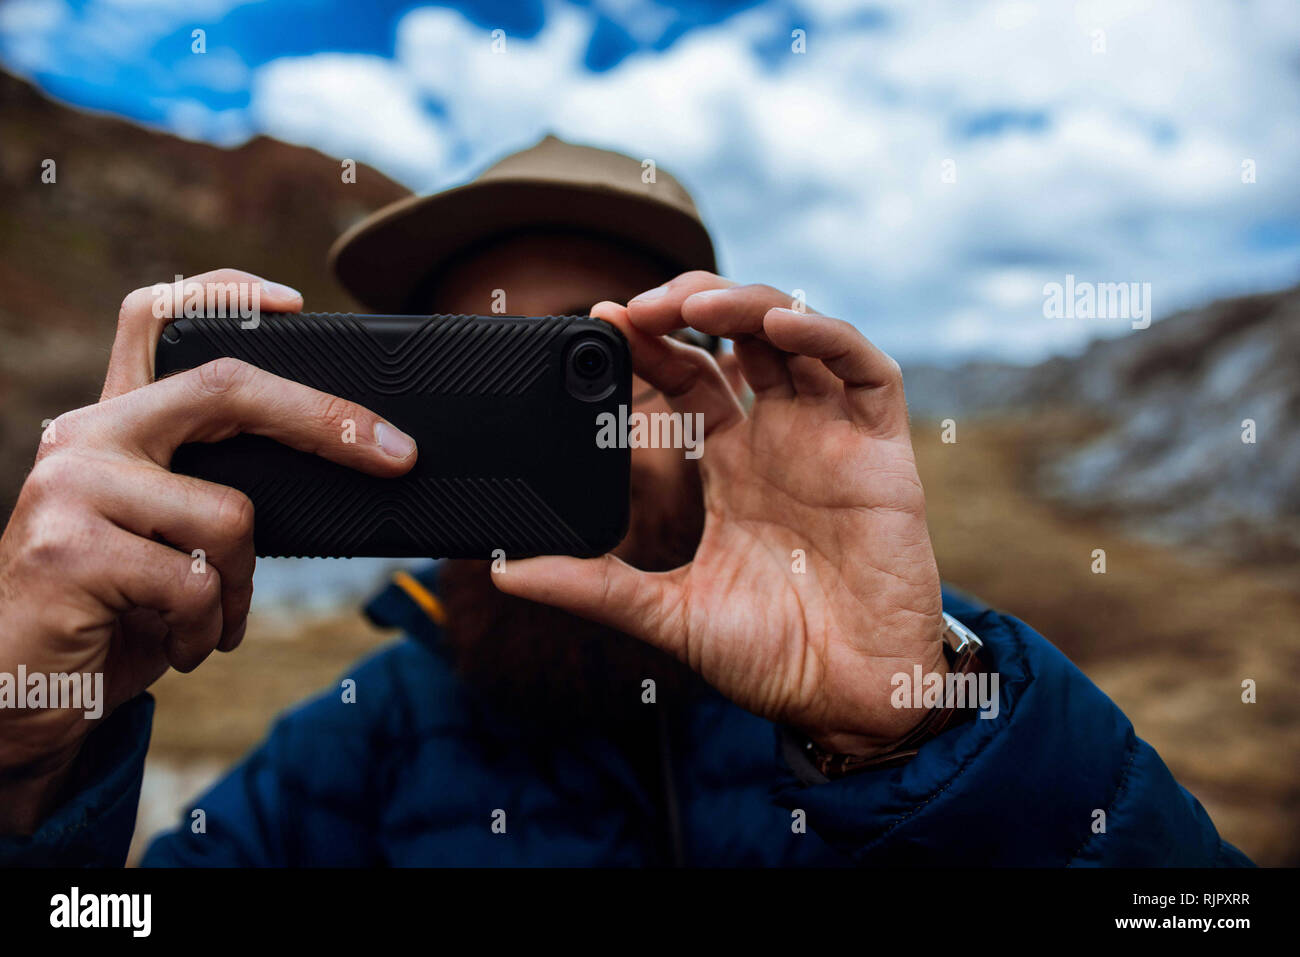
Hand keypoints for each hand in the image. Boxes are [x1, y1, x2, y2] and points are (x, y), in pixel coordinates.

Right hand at [0, 269, 416, 832]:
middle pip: (226, 387)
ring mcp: (71, 487)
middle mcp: (85, 437)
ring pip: (230, 516)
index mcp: (113, 424)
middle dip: (327, 421)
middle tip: (396, 454)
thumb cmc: (110, 612)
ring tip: (205, 621)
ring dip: (239, 587)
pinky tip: (176, 645)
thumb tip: (336, 468)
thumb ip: (210, 489)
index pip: (155, 319)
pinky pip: (195, 583)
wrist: (12, 694)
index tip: (296, 304)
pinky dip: (205, 628)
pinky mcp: (68, 550)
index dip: (224, 294)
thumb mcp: (164, 537)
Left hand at [495, 272, 943, 755]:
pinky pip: (866, 370)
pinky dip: (826, 335)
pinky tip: (777, 328)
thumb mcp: (667, 612)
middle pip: (736, 338)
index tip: (601, 320)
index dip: (649, 345)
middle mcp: (779, 438)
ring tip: (694, 303)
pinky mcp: (883, 450)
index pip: (686, 378)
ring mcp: (832, 437)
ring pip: (795, 336)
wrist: (848, 700)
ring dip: (746, 304)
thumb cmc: (771, 657)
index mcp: (730, 465)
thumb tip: (504, 569)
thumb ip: (593, 585)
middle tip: (638, 306)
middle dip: (688, 306)